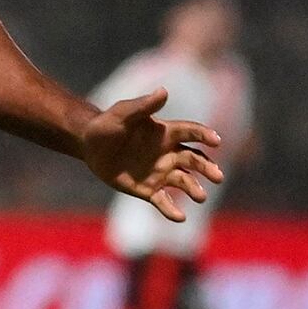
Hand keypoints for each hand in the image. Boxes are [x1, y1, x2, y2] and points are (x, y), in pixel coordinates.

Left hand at [79, 90, 223, 220]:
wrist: (89, 146)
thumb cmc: (107, 124)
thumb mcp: (123, 113)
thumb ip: (144, 106)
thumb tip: (164, 91)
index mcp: (165, 133)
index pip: (190, 133)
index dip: (204, 136)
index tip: (216, 141)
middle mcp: (167, 153)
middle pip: (194, 160)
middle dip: (207, 168)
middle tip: (218, 177)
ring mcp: (159, 172)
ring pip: (183, 181)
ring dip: (194, 189)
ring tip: (200, 197)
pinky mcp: (147, 189)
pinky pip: (163, 201)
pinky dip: (171, 210)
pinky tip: (180, 217)